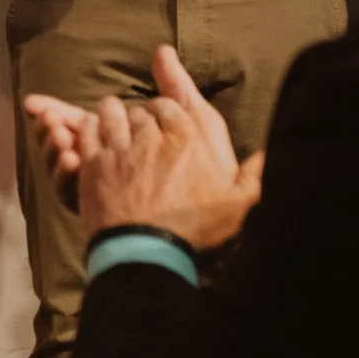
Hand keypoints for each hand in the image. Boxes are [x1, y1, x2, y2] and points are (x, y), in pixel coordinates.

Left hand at [36, 46, 262, 250]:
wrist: (148, 252)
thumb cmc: (195, 231)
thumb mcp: (238, 207)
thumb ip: (255, 177)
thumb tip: (270, 156)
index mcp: (188, 141)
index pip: (173, 105)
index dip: (166, 109)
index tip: (165, 118)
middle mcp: (152, 137)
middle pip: (140, 110)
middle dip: (141, 114)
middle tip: (140, 126)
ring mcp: (119, 148)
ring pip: (111, 113)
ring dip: (113, 112)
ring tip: (114, 118)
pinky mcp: (94, 162)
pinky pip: (88, 130)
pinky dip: (90, 125)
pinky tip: (93, 129)